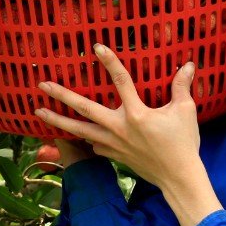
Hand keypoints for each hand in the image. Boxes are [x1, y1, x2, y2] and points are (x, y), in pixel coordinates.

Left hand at [34, 44, 201, 191]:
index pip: (121, 81)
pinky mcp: (112, 155)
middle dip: (61, 95)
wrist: (177, 177)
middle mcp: (119, 128)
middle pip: (84, 108)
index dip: (110, 62)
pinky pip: (92, 144)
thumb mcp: (185, 111)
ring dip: (57, 120)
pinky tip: (77, 134)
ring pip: (79, 129)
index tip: (97, 48)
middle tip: (42, 84)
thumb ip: (181, 86)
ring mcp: (113, 143)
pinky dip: (83, 137)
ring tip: (38, 112)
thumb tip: (187, 65)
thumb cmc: (183, 143)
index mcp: (137, 114)